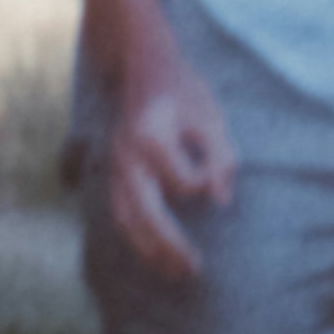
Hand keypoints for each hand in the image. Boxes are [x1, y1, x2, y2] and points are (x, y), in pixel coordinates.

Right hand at [94, 36, 239, 282]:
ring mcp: (115, 165)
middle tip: (194, 269)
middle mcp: (126, 156)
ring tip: (174, 271)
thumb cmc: (181, 88)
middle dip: (169, 246)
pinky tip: (154, 252)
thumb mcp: (210, 114)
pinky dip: (136, 236)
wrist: (139, 62)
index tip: (218, 177)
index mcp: (150, 138)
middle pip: (145, 215)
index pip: (183, 183)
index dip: (204, 183)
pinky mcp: (112, 170)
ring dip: (149, 249)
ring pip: (126, 220)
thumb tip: (222, 201)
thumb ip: (220, 156)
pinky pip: (119, 213)